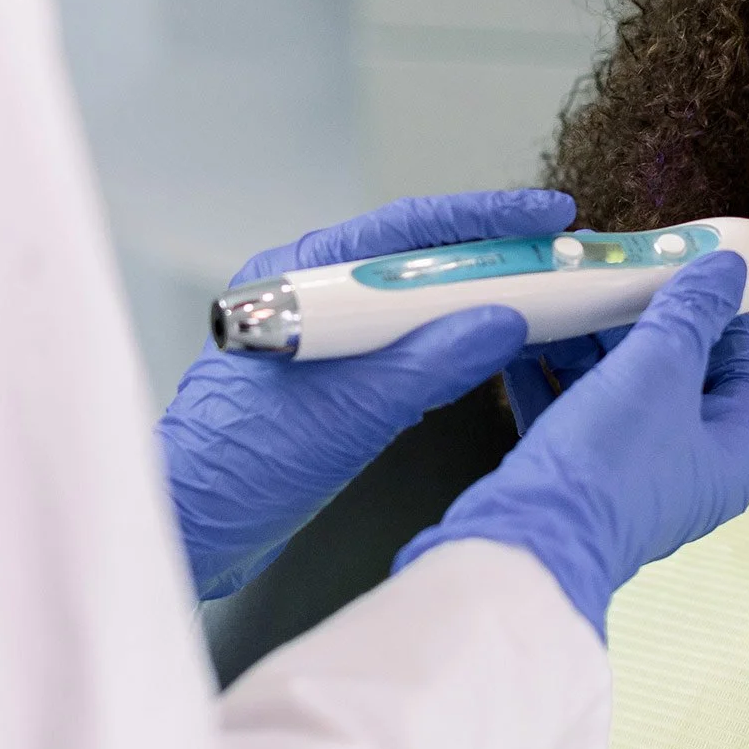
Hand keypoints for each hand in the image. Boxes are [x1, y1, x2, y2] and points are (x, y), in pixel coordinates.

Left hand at [160, 189, 576, 599]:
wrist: (188, 534)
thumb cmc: (232, 471)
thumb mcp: (346, 413)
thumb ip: (427, 364)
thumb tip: (500, 322)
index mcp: (299, 279)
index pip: (406, 231)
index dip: (484, 220)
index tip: (544, 215)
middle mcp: (309, 298)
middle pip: (417, 262)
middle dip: (492, 258)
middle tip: (559, 259)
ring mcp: (320, 342)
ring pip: (415, 307)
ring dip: (476, 302)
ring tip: (543, 300)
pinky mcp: (330, 384)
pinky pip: (404, 349)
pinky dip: (450, 347)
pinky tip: (490, 354)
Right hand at [395, 250, 748, 638]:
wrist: (530, 541)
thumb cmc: (612, 461)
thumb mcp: (661, 367)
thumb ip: (693, 310)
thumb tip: (726, 269)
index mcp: (729, 455)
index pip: (748, 375)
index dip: (728, 322)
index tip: (696, 281)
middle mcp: (686, 473)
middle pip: (680, 380)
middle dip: (645, 324)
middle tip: (622, 279)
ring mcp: (628, 478)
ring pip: (620, 393)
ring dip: (594, 345)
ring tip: (568, 299)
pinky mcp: (577, 480)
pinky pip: (573, 414)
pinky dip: (556, 376)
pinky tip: (529, 339)